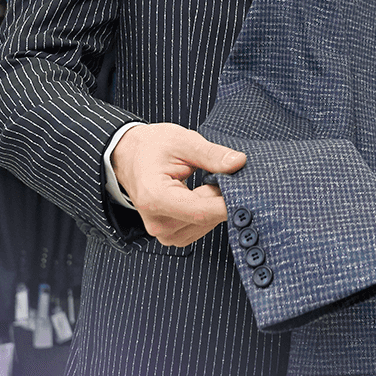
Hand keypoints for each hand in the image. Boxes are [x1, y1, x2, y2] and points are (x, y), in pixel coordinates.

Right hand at [111, 123, 245, 246]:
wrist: (128, 156)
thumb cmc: (151, 146)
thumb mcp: (183, 141)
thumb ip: (212, 154)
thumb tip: (239, 163)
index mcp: (156, 198)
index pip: (202, 212)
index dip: (227, 203)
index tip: (247, 189)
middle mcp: (157, 222)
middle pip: (206, 218)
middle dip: (221, 198)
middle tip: (224, 174)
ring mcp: (162, 232)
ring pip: (206, 225)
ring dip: (214, 205)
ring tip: (207, 181)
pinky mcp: (169, 234)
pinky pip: (199, 227)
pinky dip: (207, 212)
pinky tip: (202, 194)